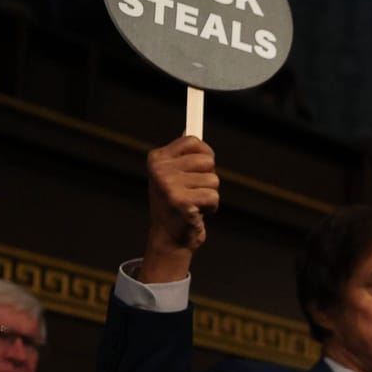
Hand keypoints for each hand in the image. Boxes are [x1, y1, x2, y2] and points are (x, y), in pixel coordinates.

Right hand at [141, 137, 219, 282]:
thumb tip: (191, 133)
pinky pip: (213, 196)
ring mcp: (169, 185)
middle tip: (195, 191)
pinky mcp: (181, 201)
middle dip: (209, 177)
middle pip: (207, 160)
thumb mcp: (174, 176)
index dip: (205, 153)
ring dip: (210, 194)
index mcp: (157, 158)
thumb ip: (183, 157)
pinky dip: (211, 207)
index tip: (203, 166)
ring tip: (194, 203)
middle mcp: (160, 169)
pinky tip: (197, 212)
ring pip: (213, 180)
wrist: (169, 238)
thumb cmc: (176, 205)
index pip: (192, 141)